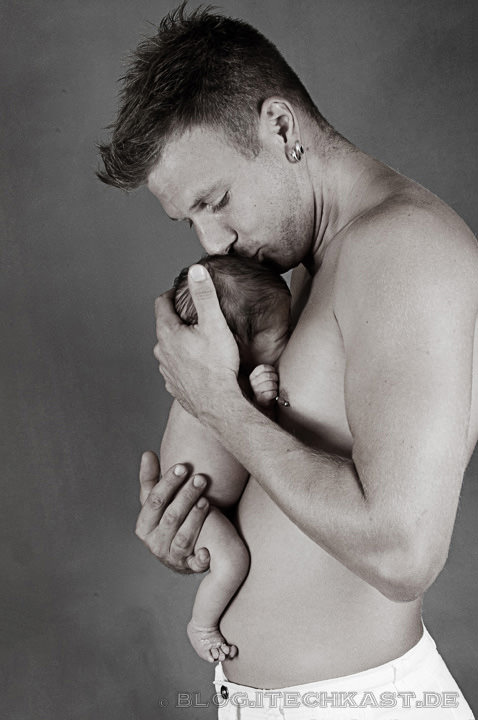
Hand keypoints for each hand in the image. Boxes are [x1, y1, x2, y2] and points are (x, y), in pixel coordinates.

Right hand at [135, 451, 210, 573]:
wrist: (182, 553)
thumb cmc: (168, 520)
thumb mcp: (157, 503)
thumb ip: (151, 480)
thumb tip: (147, 453)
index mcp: (144, 526)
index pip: (154, 502)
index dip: (168, 483)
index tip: (183, 466)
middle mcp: (154, 544)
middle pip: (170, 518)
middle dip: (185, 496)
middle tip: (201, 478)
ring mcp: (172, 557)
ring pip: (183, 538)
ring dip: (195, 519)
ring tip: (207, 500)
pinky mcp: (190, 567)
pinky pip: (196, 564)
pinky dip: (201, 559)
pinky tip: (208, 550)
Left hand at [153, 265, 239, 418]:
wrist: (219, 405)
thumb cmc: (218, 365)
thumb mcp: (215, 324)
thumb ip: (204, 295)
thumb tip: (196, 271)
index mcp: (168, 333)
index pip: (162, 303)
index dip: (172, 293)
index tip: (183, 291)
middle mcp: (162, 352)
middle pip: (165, 326)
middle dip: (179, 318)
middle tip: (197, 316)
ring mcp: (166, 370)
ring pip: (169, 349)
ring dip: (181, 342)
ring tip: (199, 341)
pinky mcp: (174, 386)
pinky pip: (176, 368)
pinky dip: (184, 362)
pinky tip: (199, 364)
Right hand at [249, 364, 278, 405]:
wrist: (262, 402)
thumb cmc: (265, 387)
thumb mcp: (262, 378)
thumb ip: (267, 372)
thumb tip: (277, 367)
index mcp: (253, 376)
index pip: (263, 367)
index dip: (271, 369)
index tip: (274, 372)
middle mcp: (253, 383)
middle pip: (268, 375)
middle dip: (275, 378)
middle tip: (276, 381)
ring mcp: (256, 391)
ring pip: (271, 384)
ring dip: (276, 386)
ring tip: (274, 388)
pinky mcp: (262, 398)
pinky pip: (272, 393)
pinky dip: (275, 393)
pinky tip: (274, 394)